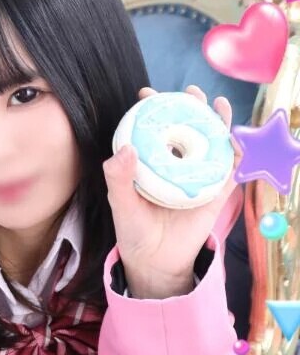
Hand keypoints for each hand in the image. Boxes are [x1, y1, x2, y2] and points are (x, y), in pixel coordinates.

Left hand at [103, 85, 241, 298]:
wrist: (155, 261)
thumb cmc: (134, 230)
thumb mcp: (121, 205)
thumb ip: (118, 179)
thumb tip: (125, 150)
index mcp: (152, 163)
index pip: (153, 130)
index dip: (153, 108)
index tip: (147, 93)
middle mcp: (176, 165)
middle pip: (187, 129)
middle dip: (191, 106)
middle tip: (191, 92)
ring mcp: (198, 177)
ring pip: (212, 143)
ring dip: (218, 122)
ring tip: (217, 105)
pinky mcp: (216, 193)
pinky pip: (231, 171)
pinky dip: (237, 154)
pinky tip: (237, 140)